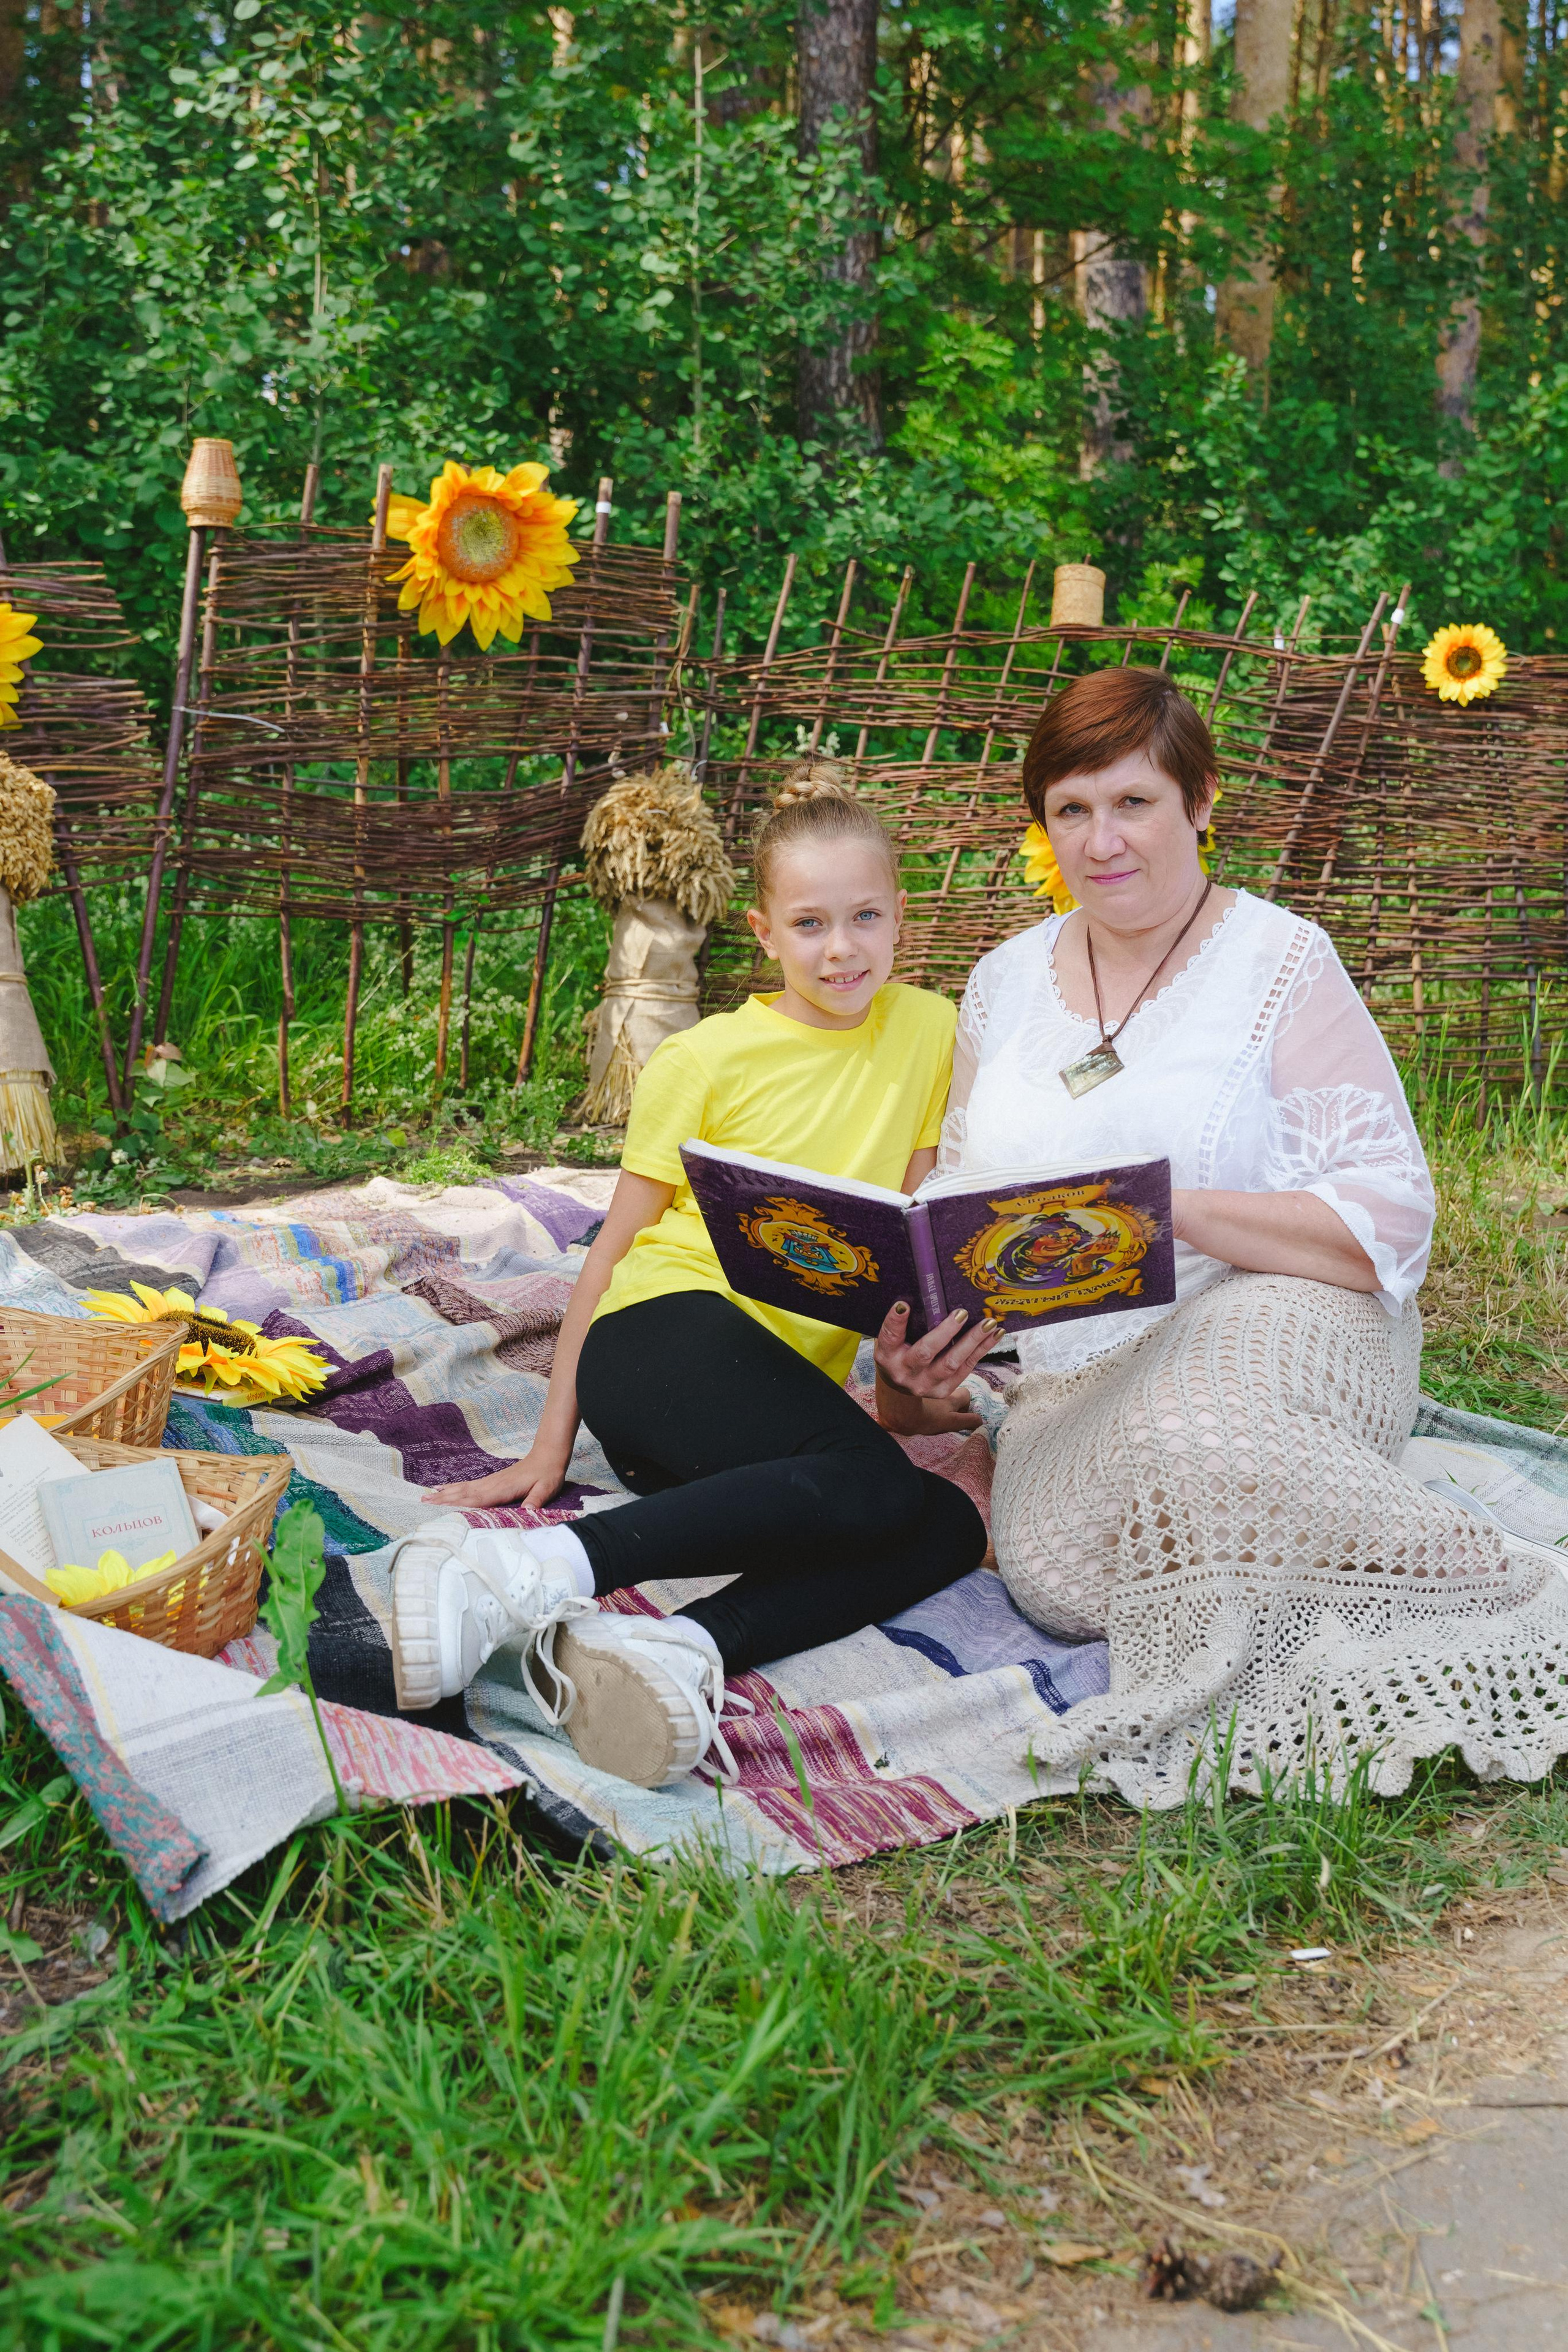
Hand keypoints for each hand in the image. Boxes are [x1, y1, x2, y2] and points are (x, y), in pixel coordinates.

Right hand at [423, 1440, 571, 1510]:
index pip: (477, 1499)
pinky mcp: (492, 1481)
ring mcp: (490, 1481)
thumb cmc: (547, 1474)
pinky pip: (469, 1486)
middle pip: (463, 1493)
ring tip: (426, 1497)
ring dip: (445, 1493)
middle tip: (422, 1503)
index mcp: (502, 1488)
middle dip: (443, 1499)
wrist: (548, 1456)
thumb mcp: (546, 1489)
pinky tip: (446, 1489)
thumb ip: (536, 1500)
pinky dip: (455, 1488)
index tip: (440, 1507)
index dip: (458, 1504)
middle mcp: (492, 1484)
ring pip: (463, 1489)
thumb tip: (528, 1512)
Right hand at [874, 1301, 998, 1433]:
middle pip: (926, 1352)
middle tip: (962, 1313)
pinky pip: (965, 1369)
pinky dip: (981, 1350)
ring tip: (989, 1324)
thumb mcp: (894, 1338)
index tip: (904, 1304)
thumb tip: (930, 1297)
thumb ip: (906, 1324)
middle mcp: (903, 1372)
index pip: (889, 1336)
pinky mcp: (942, 1390)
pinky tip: (994, 1335)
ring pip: (951, 1363)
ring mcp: (924, 1384)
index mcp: (887, 1355)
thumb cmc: (899, 1350)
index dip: (895, 1321)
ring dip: (972, 1341)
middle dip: (946, 1332)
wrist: (900, 1384)